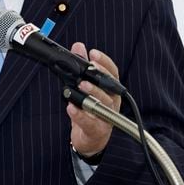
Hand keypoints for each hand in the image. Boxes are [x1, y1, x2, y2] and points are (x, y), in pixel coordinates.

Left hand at [65, 43, 121, 157]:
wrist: (90, 138)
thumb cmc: (90, 109)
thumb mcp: (86, 85)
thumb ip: (82, 66)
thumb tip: (78, 46)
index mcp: (110, 90)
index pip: (113, 73)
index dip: (104, 62)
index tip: (93, 54)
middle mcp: (112, 102)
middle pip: (109, 88)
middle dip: (99, 77)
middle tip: (87, 70)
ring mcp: (106, 117)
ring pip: (102, 103)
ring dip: (91, 93)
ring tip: (80, 85)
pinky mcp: (96, 130)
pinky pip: (89, 122)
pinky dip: (79, 115)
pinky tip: (71, 107)